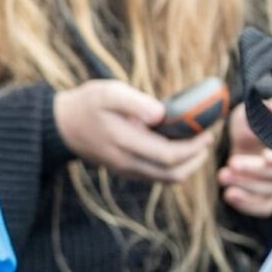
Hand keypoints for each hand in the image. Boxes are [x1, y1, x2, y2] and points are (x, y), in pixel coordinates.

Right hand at [53, 79, 216, 182]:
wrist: (63, 126)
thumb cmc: (88, 104)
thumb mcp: (108, 92)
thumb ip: (135, 102)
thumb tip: (162, 114)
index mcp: (124, 143)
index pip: (168, 155)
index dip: (194, 147)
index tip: (207, 132)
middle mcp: (127, 163)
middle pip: (172, 173)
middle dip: (196, 158)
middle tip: (208, 138)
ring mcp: (126, 170)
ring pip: (166, 178)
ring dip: (187, 165)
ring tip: (198, 144)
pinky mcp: (126, 170)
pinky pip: (157, 176)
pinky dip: (174, 166)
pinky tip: (179, 147)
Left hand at [218, 99, 271, 216]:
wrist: (242, 140)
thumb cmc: (251, 123)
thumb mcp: (253, 112)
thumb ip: (264, 110)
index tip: (265, 157)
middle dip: (254, 171)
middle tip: (231, 163)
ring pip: (271, 192)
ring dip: (246, 186)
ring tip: (223, 176)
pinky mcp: (269, 198)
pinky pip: (264, 207)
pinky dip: (247, 204)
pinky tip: (229, 195)